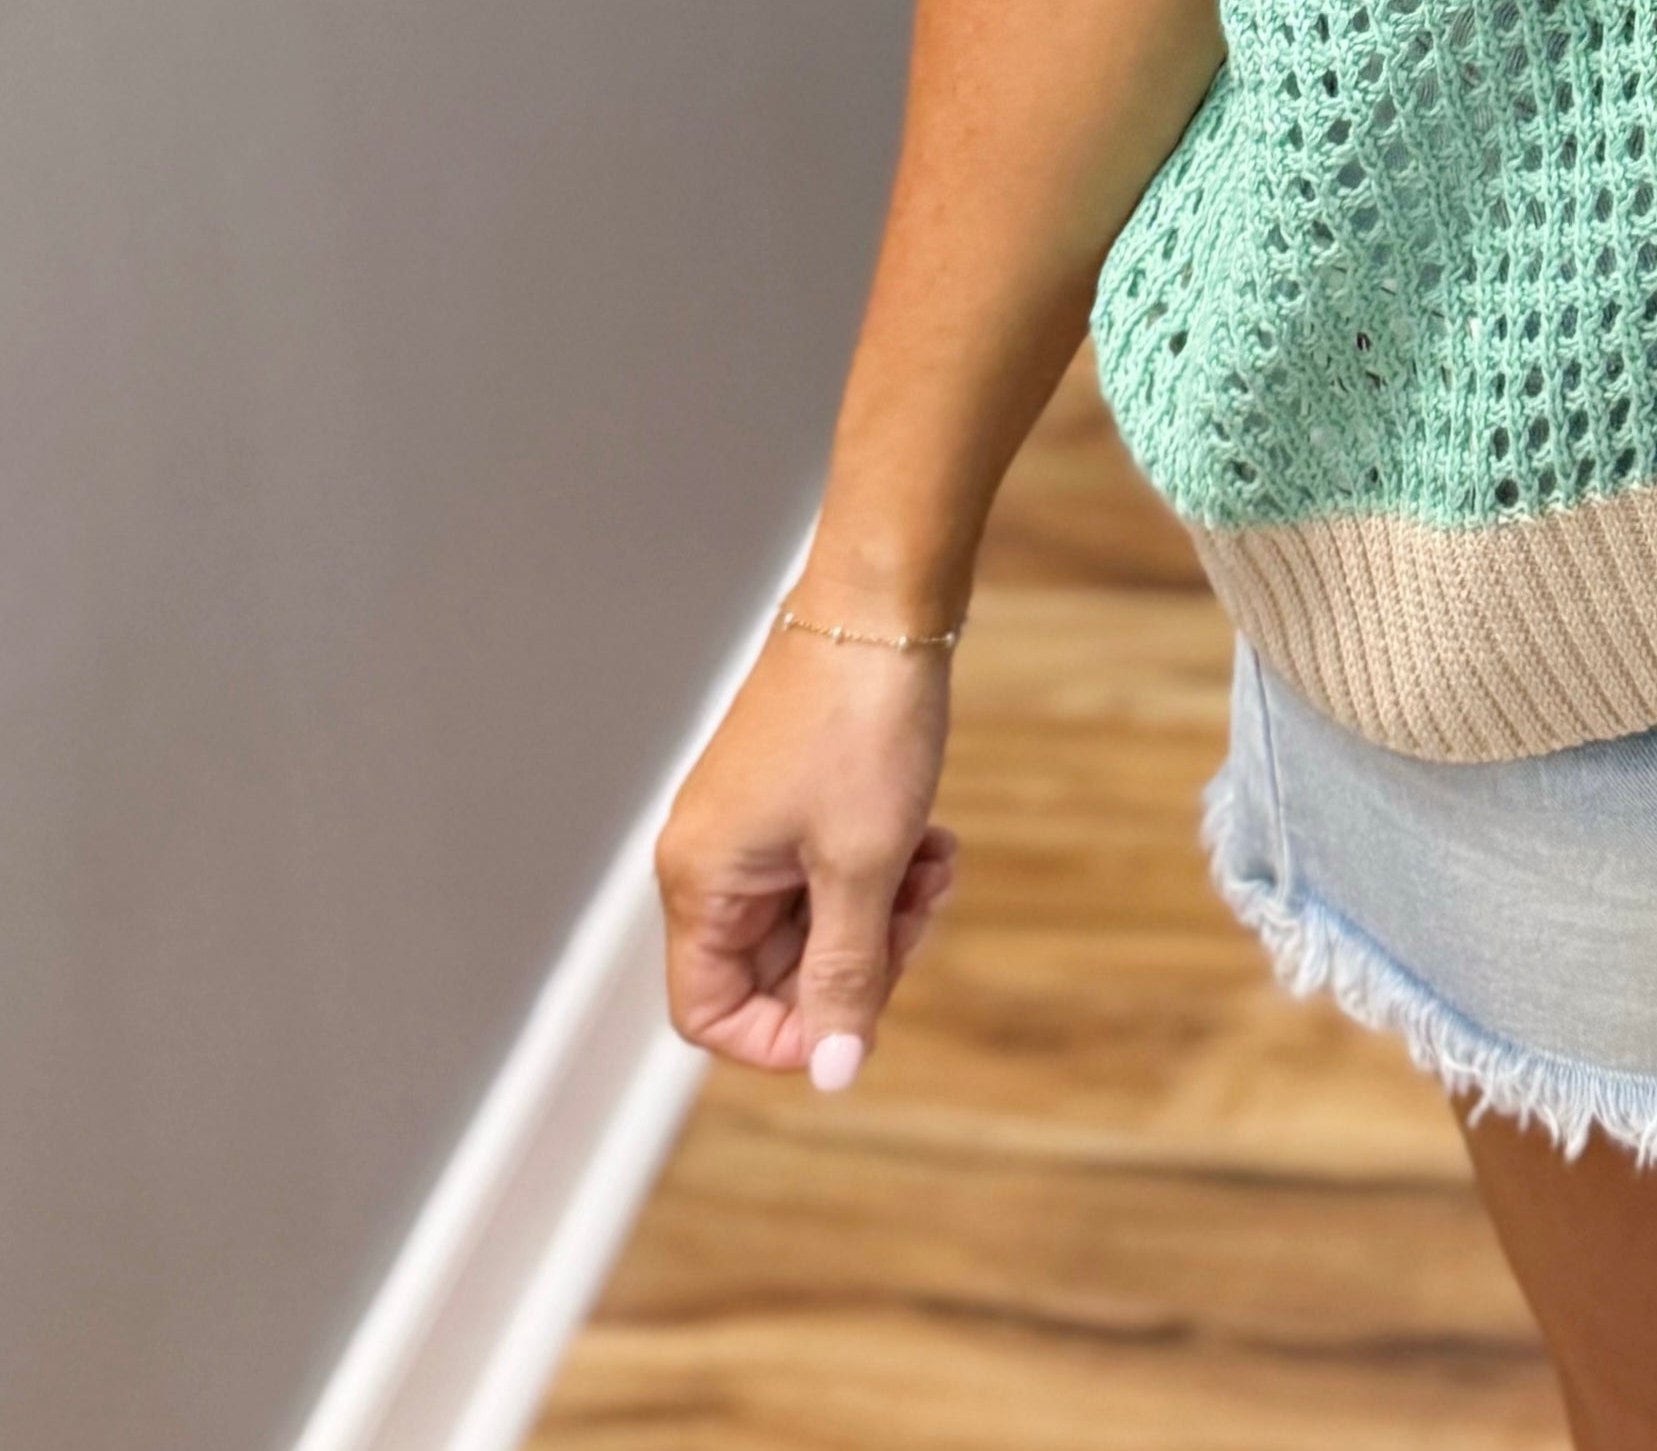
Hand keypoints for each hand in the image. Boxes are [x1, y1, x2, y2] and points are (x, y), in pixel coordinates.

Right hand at [654, 625, 959, 1089]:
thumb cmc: (861, 724)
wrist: (883, 602)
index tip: (865, 1008)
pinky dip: (881, 866)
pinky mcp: (791, 794)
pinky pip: (828, 867)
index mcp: (700, 881)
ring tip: (937, 866)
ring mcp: (750, 823)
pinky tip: (933, 840)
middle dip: (858, 958)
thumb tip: (833, 1074)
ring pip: (812, 918)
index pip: (710, 1014)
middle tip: (922, 911)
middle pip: (772, 970)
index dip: (787, 1034)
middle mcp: (710, 857)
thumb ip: (846, 974)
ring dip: (882, 910)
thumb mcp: (863, 864)